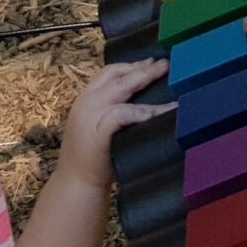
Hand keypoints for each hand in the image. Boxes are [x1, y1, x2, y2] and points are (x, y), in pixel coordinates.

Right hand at [57, 59, 171, 188]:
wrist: (77, 184)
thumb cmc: (95, 157)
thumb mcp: (100, 125)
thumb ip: (114, 110)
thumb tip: (145, 98)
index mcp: (86, 98)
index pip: (110, 72)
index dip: (132, 65)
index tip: (152, 62)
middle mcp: (86, 102)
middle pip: (117, 75)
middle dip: (143, 68)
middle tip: (166, 64)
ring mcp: (90, 116)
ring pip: (121, 89)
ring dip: (146, 81)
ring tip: (169, 79)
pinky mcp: (98, 132)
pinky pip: (123, 114)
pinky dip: (142, 111)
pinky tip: (160, 112)